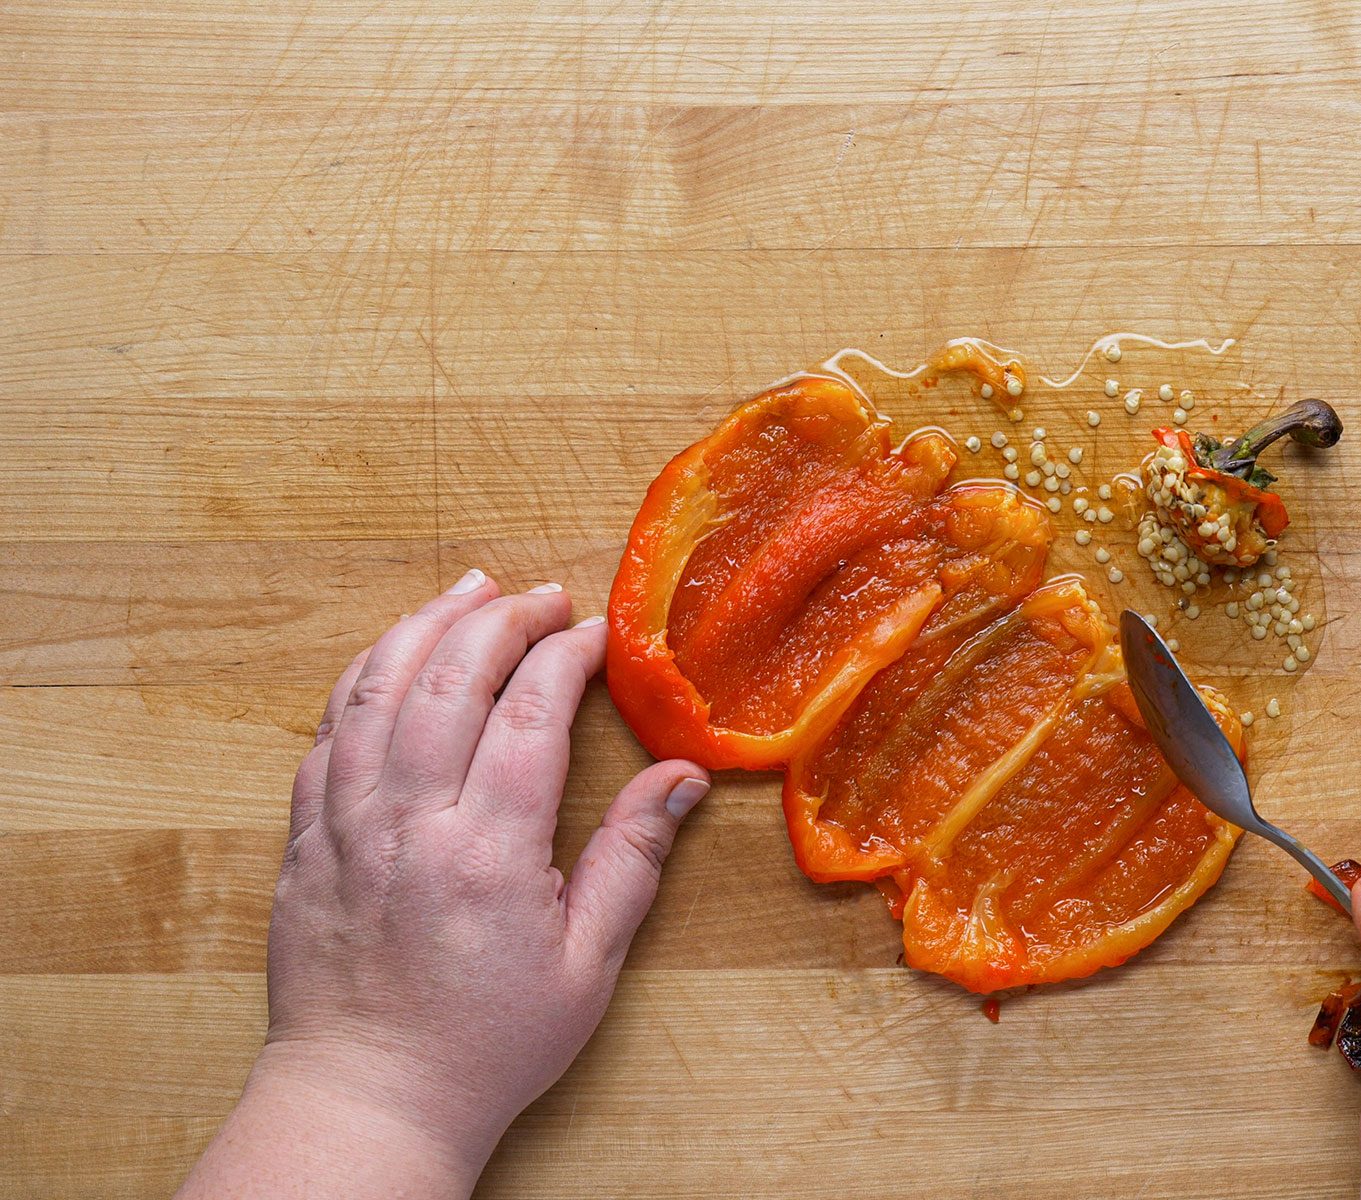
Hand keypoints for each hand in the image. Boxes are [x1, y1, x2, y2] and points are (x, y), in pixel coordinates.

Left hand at [179, 569, 708, 1198]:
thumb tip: (681, 777)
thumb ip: (631, 860)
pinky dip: (361, 681)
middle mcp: (408, 825)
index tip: (594, 633)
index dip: (565, 656)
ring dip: (422, 627)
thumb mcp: (586, 966)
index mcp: (487, 853)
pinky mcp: (304, 842)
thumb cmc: (485, 1045)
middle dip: (500, 620)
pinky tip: (391, 660)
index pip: (529, 714)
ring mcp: (345, 828)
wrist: (367, 1098)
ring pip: (375, 691)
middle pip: (448, 679)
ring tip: (467, 591)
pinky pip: (325, 736)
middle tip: (541, 598)